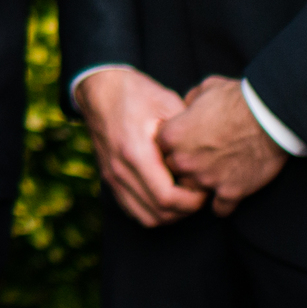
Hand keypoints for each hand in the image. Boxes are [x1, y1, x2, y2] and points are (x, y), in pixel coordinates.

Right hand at [76, 66, 210, 226]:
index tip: (204, 185)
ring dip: (170, 214)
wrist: (99, 89)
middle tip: (198, 191)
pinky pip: (133, 210)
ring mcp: (112, 177)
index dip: (192, 201)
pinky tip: (165, 195)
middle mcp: (120, 170)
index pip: (167, 198)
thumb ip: (187, 132)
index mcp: (134, 152)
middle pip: (159, 214)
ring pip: (146, 218)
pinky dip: (153, 211)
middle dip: (185, 210)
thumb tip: (207, 158)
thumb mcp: (167, 103)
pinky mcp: (109, 179)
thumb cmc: (135, 93)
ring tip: (183, 195)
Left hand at [157, 74, 288, 215]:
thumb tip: (186, 107)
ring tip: (211, 177)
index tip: (181, 142)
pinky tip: (226, 195)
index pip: (157, 147)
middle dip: (183, 165)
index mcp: (172, 135)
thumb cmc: (237, 99)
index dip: (170, 144)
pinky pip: (219, 209)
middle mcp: (184, 160)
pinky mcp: (230, 192)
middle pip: (172, 170)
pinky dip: (223, 204)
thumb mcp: (204, 89)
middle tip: (198, 159)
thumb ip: (188, 101)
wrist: (270, 118)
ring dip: (200, 186)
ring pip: (192, 192)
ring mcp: (206, 178)